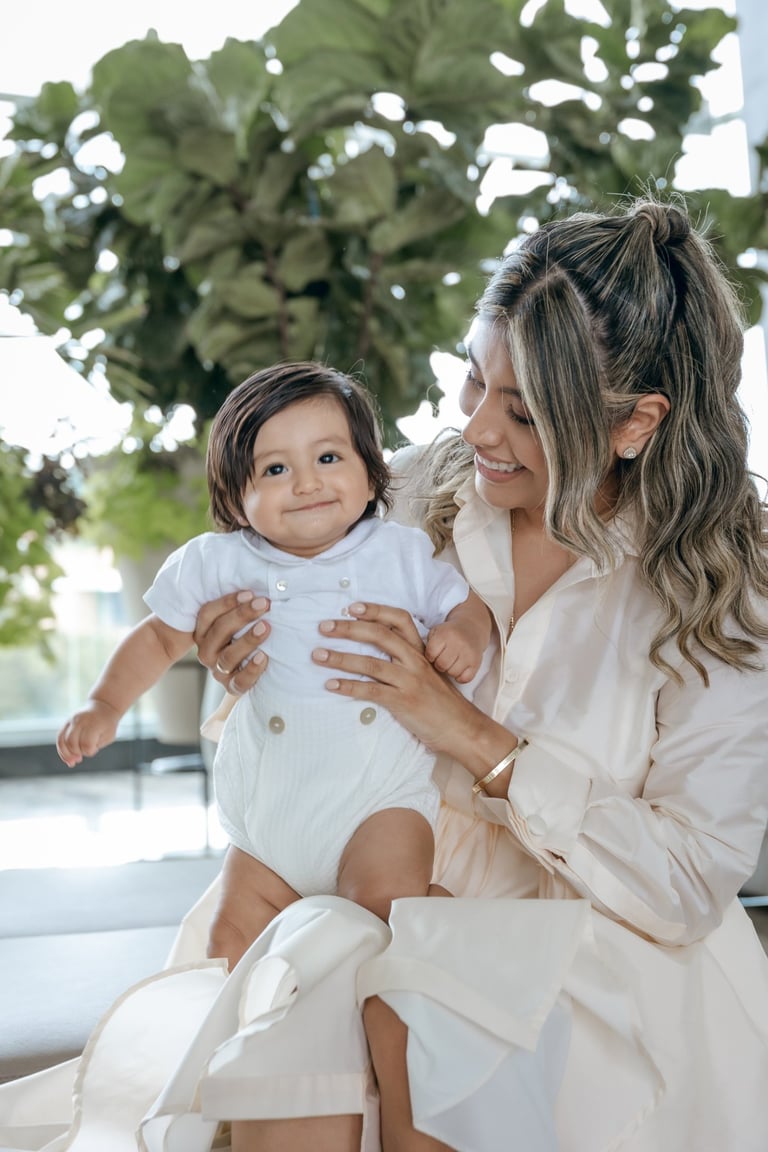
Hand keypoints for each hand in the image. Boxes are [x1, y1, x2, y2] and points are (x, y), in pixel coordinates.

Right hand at [57, 700, 119, 766]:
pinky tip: (67, 759)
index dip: (90, 751)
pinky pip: (59, 738)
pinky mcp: (66, 723)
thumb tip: (78, 754)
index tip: (95, 750)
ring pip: (62, 740)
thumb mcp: (108, 736)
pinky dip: (61, 750)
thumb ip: (95, 745)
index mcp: (93, 723)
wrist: (103, 708)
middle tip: (80, 758)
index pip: (86, 743)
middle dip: (76, 754)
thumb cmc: (108, 725)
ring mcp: (71, 720)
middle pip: (71, 742)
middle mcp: (80, 720)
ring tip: (73, 762)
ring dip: (66, 754)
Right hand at [194, 591, 270, 695]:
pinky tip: (263, 657)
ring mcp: (218, 670)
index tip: (250, 593)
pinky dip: (252, 670)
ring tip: (265, 628)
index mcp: (203, 631)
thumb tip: (258, 590)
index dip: (227, 602)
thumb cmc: (245, 635)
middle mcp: (207, 651)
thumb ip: (241, 605)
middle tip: (264, 604)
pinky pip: (239, 682)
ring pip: (228, 656)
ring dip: (248, 640)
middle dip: (242, 615)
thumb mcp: (239, 620)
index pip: (207, 614)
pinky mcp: (232, 686)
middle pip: (219, 631)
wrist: (250, 671)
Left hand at [312, 602, 487, 754]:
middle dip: (348, 629)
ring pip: (371, 663)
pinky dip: (348, 686)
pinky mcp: (403, 702)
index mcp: (420, 651)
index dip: (374, 610)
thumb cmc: (440, 703)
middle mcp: (415, 661)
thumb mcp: (426, 674)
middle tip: (324, 626)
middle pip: (379, 635)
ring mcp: (409, 680)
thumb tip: (373, 654)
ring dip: (340, 658)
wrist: (461, 728)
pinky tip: (330, 685)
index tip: (351, 607)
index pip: (399, 619)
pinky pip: (370, 691)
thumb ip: (405, 662)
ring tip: (317, 655)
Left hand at [426, 620, 482, 683]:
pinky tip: (459, 668)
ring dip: (449, 670)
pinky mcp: (476, 662)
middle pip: (441, 665)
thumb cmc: (449, 633)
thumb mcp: (436, 632)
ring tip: (451, 662)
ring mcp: (469, 653)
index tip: (434, 653)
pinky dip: (460, 677)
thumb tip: (420, 664)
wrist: (471, 628)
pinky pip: (465, 679)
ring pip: (453, 673)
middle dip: (439, 664)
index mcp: (445, 634)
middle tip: (442, 659)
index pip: (431, 653)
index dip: (430, 656)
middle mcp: (458, 643)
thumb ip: (427, 645)